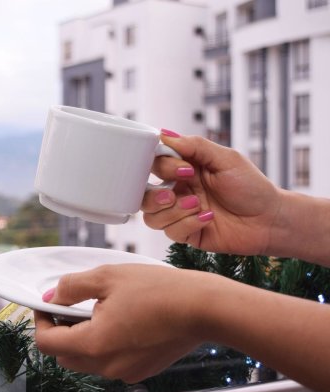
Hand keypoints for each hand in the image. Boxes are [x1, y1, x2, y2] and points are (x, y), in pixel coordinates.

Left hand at [34, 264, 207, 382]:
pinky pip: (110, 362)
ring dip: (82, 339)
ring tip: (98, 310)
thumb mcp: (107, 277)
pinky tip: (120, 320)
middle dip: (60, 331)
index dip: (40, 321)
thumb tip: (52, 296)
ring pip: (87, 361)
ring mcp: (125, 372)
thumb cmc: (160, 291)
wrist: (203, 308)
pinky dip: (105, 345)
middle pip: (65, 356)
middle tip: (70, 306)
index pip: (47, 343)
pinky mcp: (141, 370)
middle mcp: (107, 366)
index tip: (46, 304)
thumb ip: (72, 287)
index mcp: (93, 345)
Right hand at [142, 131, 282, 255]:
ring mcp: (180, 214)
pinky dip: (188, 224)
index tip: (185, 169)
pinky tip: (208, 218)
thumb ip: (195, 146)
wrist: (270, 219)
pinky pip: (170, 232)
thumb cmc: (251, 186)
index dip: (162, 166)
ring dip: (172, 211)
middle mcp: (177, 191)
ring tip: (197, 205)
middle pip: (144, 194)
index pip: (154, 164)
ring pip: (151, 217)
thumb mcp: (226, 158)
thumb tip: (164, 134)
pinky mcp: (186, 234)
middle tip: (174, 194)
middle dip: (155, 195)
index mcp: (184, 169)